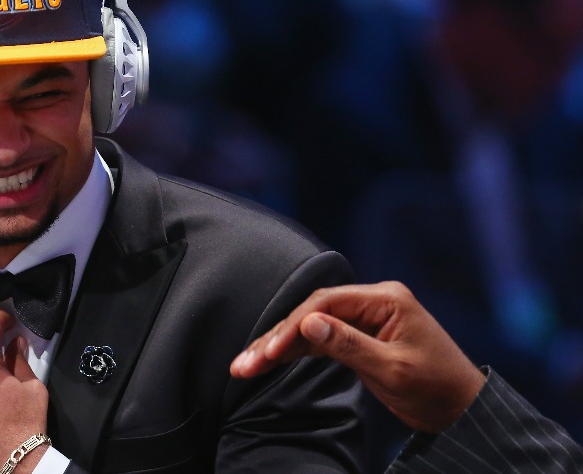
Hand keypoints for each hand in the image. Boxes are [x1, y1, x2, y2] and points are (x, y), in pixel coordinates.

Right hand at [230, 281, 486, 432]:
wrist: (462, 408)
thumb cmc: (437, 388)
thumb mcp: (393, 369)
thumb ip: (349, 345)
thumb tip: (308, 324)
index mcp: (386, 299)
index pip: (326, 303)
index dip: (293, 325)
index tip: (270, 351)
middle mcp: (373, 302)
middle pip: (312, 312)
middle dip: (276, 338)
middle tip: (245, 363)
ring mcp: (365, 319)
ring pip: (310, 327)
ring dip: (279, 347)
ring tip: (245, 366)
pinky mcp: (359, 337)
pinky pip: (320, 340)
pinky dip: (295, 352)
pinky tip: (270, 361)